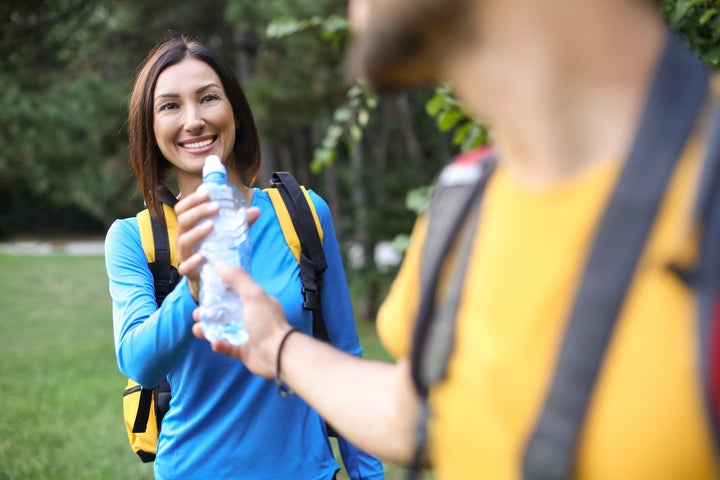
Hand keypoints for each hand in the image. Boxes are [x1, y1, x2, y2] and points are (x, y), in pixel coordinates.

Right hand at [174, 187, 259, 300]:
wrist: (212, 279)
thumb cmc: (217, 251)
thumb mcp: (228, 234)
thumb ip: (240, 223)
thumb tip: (256, 210)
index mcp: (190, 226)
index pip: (183, 208)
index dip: (192, 199)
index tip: (207, 192)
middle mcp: (184, 238)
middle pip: (183, 220)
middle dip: (198, 211)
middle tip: (215, 206)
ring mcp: (185, 255)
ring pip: (183, 241)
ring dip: (197, 231)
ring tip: (211, 225)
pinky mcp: (189, 272)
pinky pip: (185, 267)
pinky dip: (192, 261)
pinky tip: (202, 257)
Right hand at [192, 262, 290, 377]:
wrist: (277, 354)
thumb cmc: (266, 322)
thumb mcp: (253, 294)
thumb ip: (237, 278)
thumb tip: (220, 264)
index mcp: (257, 302)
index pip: (236, 293)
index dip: (220, 291)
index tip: (204, 290)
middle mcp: (252, 317)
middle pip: (225, 312)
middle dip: (209, 312)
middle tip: (197, 313)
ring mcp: (247, 334)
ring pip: (223, 330)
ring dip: (208, 329)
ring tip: (197, 328)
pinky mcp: (243, 351)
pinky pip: (227, 346)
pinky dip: (219, 344)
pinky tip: (214, 343)